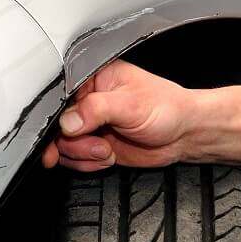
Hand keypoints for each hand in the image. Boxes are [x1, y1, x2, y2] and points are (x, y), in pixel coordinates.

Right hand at [40, 60, 198, 171]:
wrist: (184, 135)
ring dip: (82, 154)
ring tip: (107, 150)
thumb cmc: (167, 108)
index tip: (64, 132)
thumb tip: (67, 121)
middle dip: (73, 142)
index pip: (60, 95)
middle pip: (57, 124)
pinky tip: (108, 156)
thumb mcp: (130, 104)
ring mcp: (90, 124)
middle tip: (96, 145)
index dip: (57, 116)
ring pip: (63, 145)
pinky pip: (74, 159)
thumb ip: (95, 110)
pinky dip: (88, 164)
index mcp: (94, 78)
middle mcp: (88, 100)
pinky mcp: (94, 144)